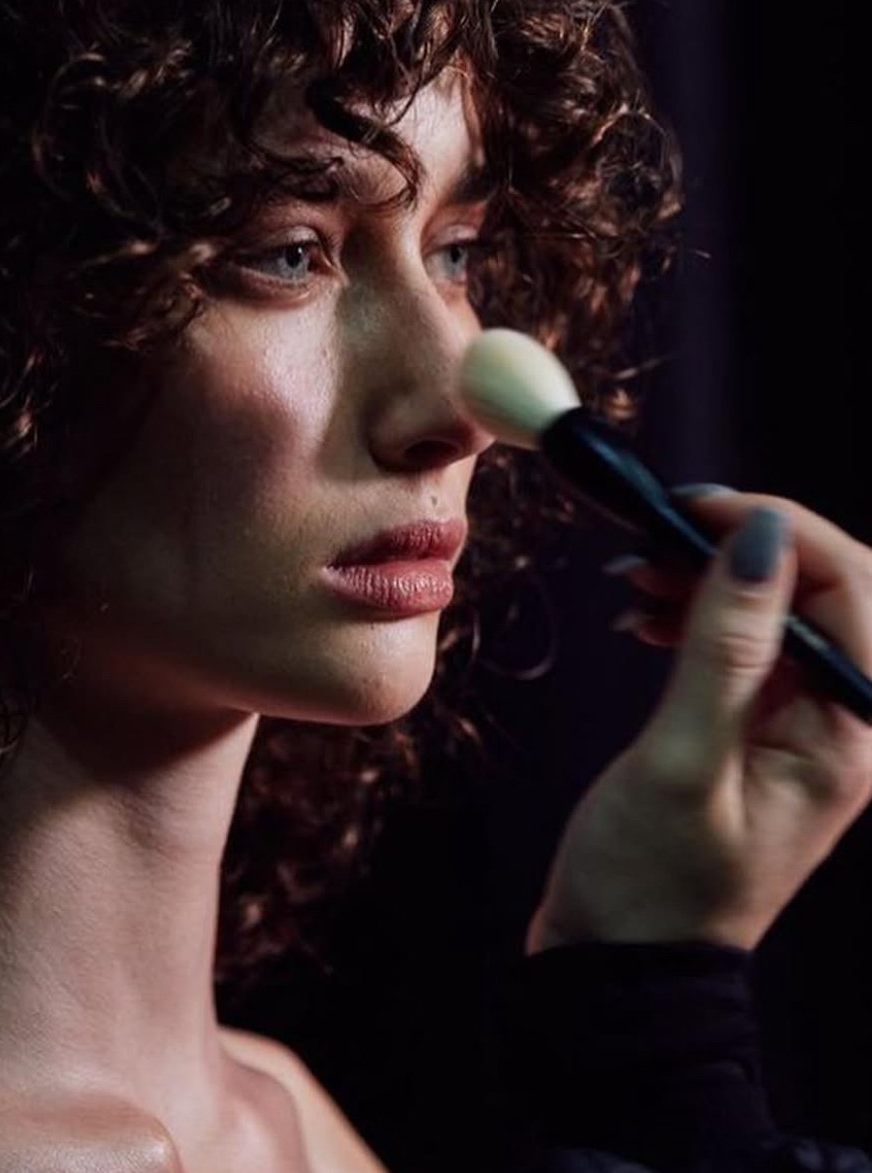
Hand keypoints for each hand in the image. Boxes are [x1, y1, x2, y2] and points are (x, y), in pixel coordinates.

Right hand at [525, 490, 871, 953]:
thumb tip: (756, 539)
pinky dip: (693, 608)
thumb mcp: (684, 761)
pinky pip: (741, 637)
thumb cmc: (650, 885)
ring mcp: (797, 722)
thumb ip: (724, 646)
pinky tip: (643, 612)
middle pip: (820, 587)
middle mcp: (837, 722)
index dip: (777, 528)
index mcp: (847, 735)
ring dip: (708, 573)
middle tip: (657, 532)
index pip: (850, 587)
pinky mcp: (754, 724)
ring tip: (634, 575)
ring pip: (774, 604)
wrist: (618, 962)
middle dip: (740, 544)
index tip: (694, 506)